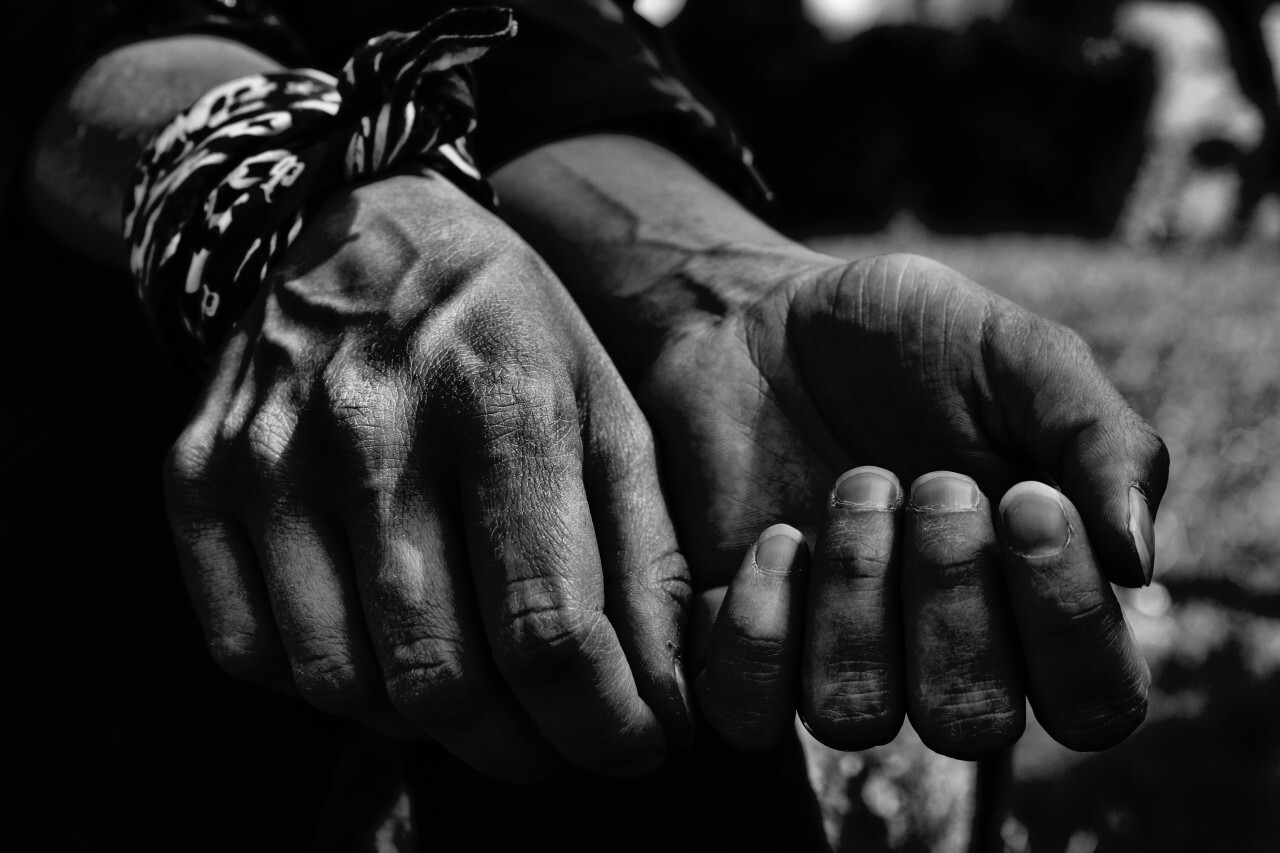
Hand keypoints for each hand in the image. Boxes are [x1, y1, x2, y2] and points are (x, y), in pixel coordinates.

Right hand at [163, 172, 691, 781]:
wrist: (357, 226)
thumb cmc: (507, 330)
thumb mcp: (608, 409)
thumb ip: (646, 556)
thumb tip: (663, 703)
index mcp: (502, 404)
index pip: (548, 629)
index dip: (601, 723)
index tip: (632, 746)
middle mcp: (371, 431)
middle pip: (439, 677)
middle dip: (521, 750)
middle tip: (561, 745)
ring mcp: (266, 456)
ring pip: (341, 682)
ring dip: (427, 726)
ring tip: (481, 693)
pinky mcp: (195, 477)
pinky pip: (251, 651)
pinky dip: (329, 687)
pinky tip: (385, 650)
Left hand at [643, 252, 1167, 758]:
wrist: (760, 313)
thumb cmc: (905, 338)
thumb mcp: (1017, 355)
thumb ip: (1096, 442)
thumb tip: (1137, 562)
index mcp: (1030, 598)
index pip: (1091, 702)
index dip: (1067, 623)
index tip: (1029, 498)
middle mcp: (938, 650)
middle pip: (971, 722)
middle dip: (952, 597)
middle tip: (935, 482)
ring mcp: (833, 652)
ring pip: (856, 716)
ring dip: (857, 597)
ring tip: (859, 486)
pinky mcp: (742, 639)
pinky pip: (751, 708)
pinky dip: (761, 629)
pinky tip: (777, 538)